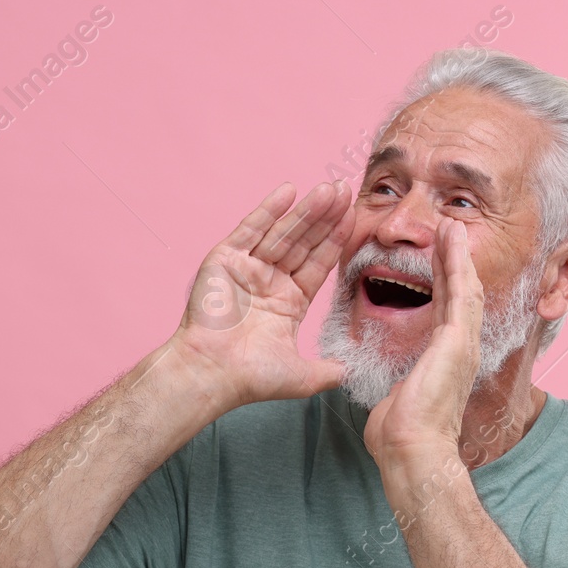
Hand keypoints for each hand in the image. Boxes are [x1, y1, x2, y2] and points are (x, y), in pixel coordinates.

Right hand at [171, 180, 355, 410]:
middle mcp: (269, 282)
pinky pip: (250, 230)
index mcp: (288, 303)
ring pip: (282, 233)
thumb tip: (352, 371)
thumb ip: (329, 370)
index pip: (318, 264)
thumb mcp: (302, 377)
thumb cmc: (250, 378)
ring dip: (305, 210)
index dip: (336, 240)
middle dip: (325, 217)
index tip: (355, 215)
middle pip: (303, 242)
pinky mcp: (224, 260)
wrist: (212, 374)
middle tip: (346, 189)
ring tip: (328, 189)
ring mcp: (247, 269)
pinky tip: (288, 191)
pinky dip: (267, 210)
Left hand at [363, 217, 483, 472]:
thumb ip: (402, 386)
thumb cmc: (400, 435)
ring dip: (457, 254)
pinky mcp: (458, 340)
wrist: (411, 450)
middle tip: (449, 230)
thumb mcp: (399, 398)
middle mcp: (459, 348)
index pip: (444, 310)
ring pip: (463, 286)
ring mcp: (462, 343)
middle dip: (453, 261)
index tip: (437, 257)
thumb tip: (395, 391)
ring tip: (451, 225)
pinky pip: (460, 292)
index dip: (443, 281)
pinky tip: (452, 237)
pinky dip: (457, 262)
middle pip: (458, 293)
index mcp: (444, 359)